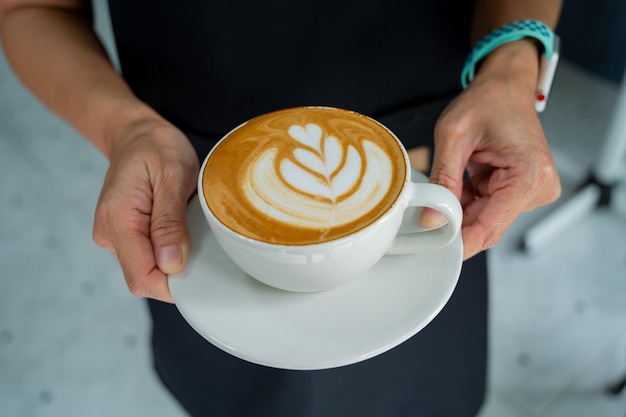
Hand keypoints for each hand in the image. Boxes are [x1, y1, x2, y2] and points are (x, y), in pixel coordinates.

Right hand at [93, 118, 198, 301]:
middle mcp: (109, 234)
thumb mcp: (173, 176)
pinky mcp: (122, 235)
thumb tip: (171, 265)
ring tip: (185, 226)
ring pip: (146, 270)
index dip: (173, 283)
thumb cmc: (156, 148)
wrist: (137, 134)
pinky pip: (146, 257)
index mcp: (118, 219)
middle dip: (175, 273)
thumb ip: (170, 222)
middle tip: (197, 241)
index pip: (142, 277)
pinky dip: (166, 251)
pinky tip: (177, 228)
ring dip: (171, 260)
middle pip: (144, 279)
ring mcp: (113, 236)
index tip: (200, 268)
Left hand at [424, 43, 560, 258]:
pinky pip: (489, 208)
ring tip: (448, 180)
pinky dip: (469, 200)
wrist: (506, 85)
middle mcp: (539, 187)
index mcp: (530, 175)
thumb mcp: (454, 135)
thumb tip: (431, 219)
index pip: (490, 227)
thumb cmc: (487, 100)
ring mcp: (534, 191)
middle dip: (455, 222)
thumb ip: (443, 179)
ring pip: (486, 219)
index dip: (459, 241)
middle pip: (488, 226)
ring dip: (461, 208)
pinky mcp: (524, 190)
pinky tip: (461, 181)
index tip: (434, 248)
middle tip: (426, 210)